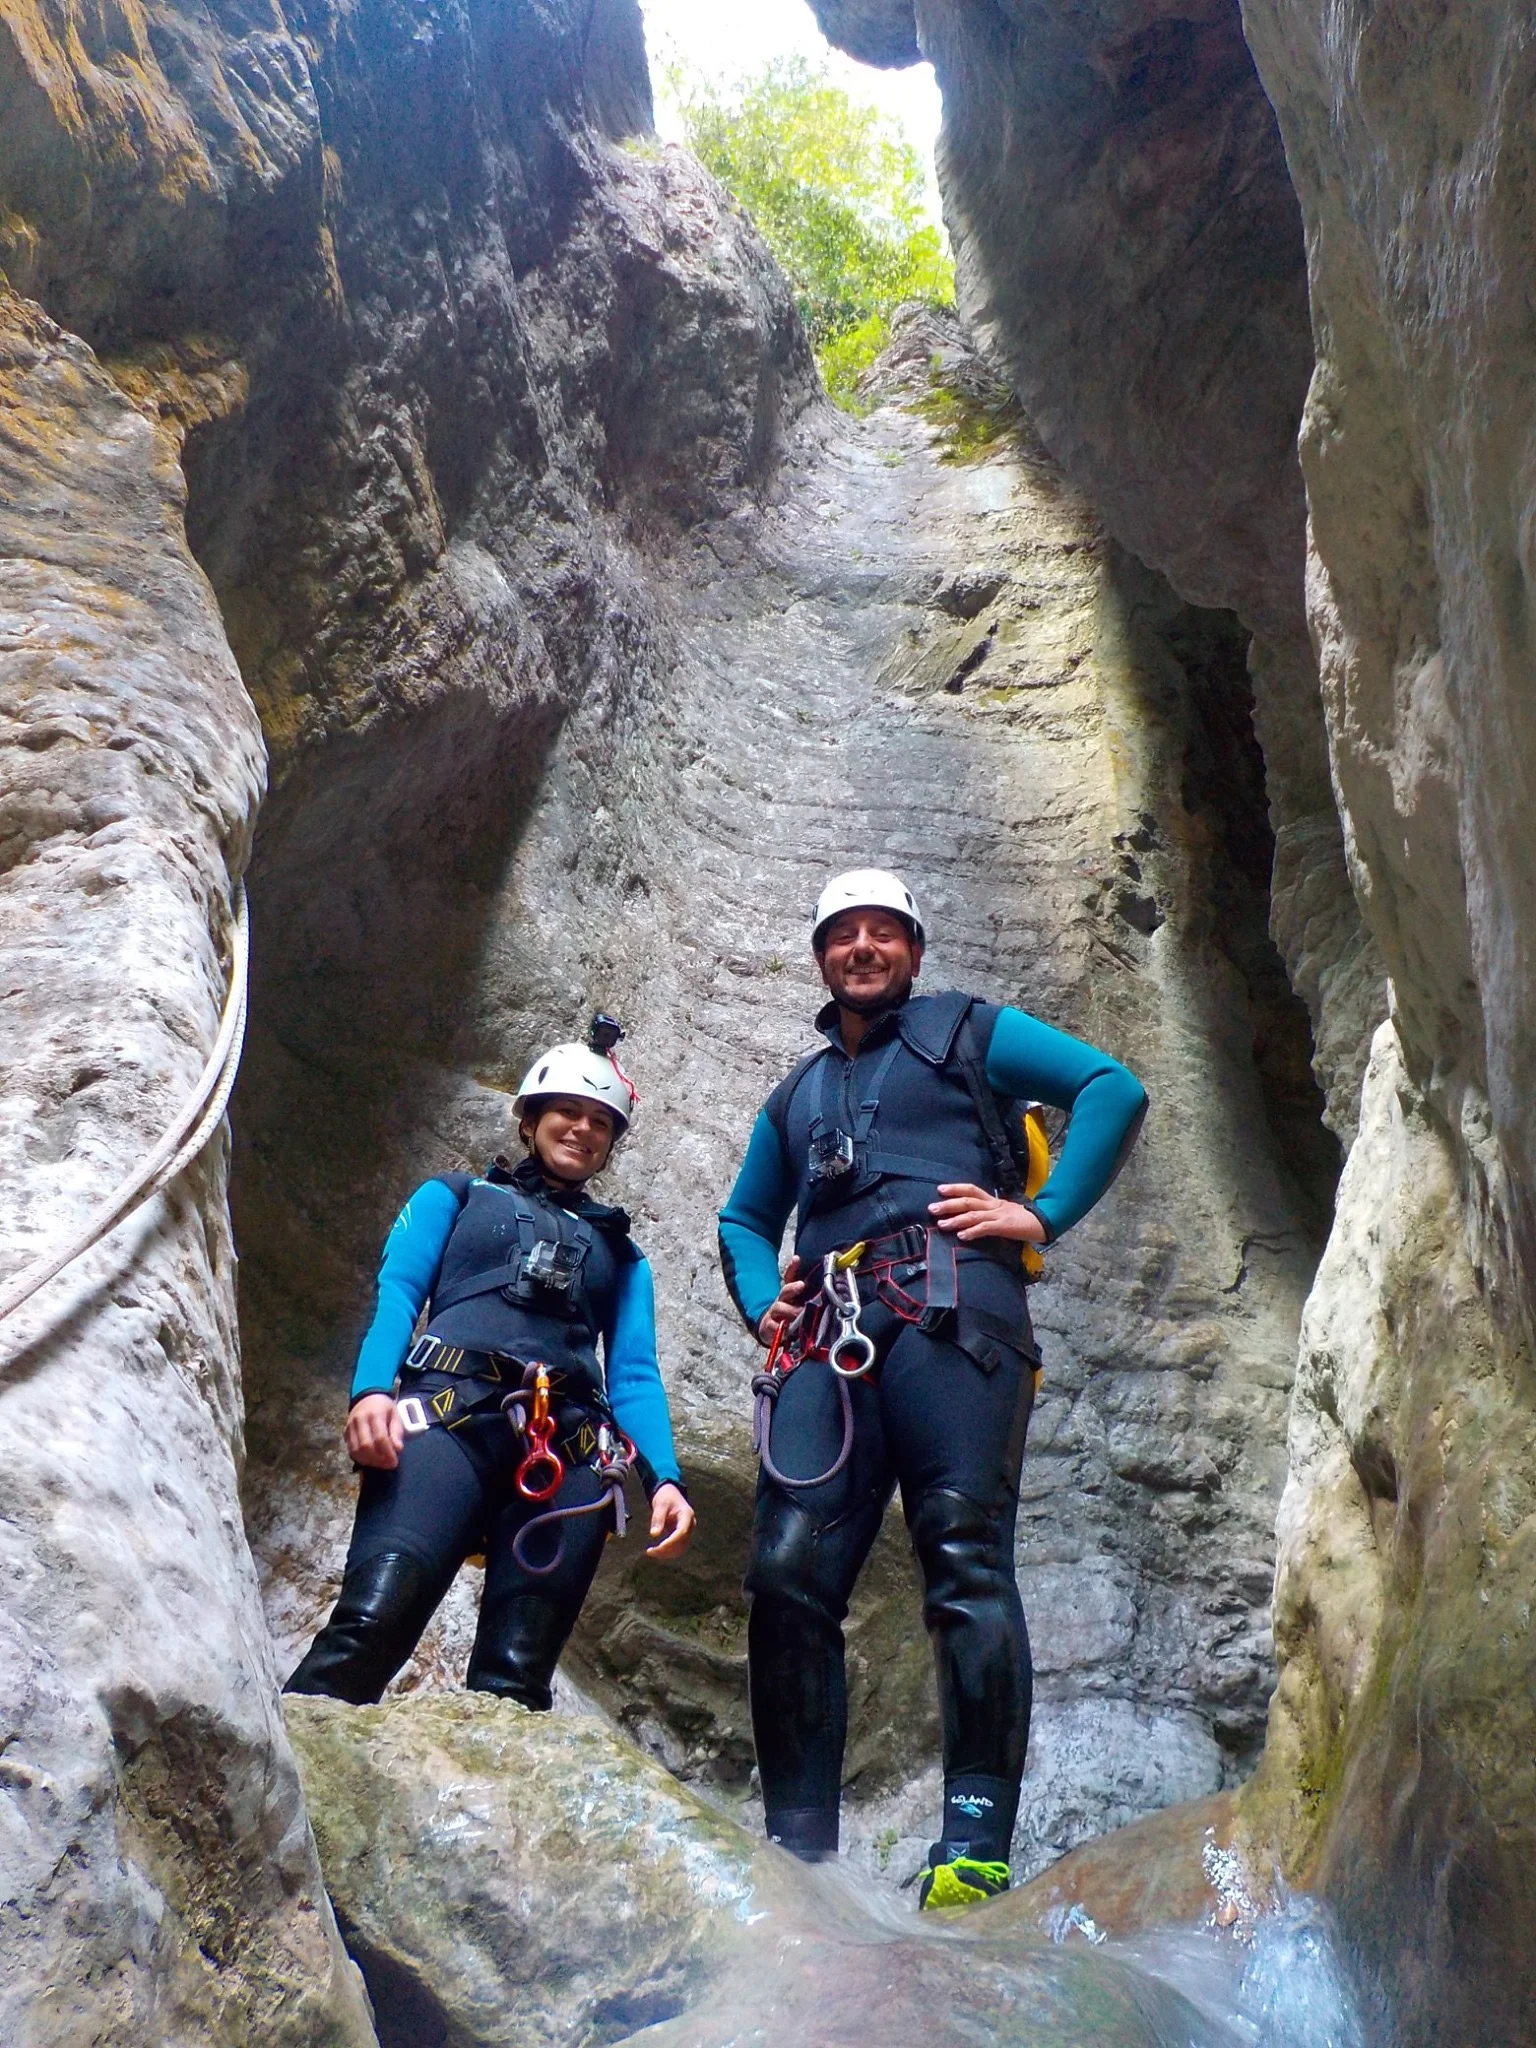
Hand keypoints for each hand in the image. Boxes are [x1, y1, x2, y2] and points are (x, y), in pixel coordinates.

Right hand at [346, 1393, 404, 1468]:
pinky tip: (370, 1460)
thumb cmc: (384, 1407)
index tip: (394, 1462)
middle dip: (378, 1459)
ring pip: (356, 1451)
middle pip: (366, 1446)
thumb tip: (398, 1449)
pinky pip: (350, 1450)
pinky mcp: (345, 1433)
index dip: (388, 1453)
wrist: (366, 1396)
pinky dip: (361, 1459)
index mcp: (375, 1414)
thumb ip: (397, 1431)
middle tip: (388, 1464)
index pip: (380, 1438)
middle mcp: (359, 1420)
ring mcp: (350, 1427)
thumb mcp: (395, 1414)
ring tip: (380, 1463)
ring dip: (369, 1461)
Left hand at [646, 1482, 695, 1558]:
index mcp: (687, 1515)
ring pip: (681, 1548)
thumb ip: (658, 1518)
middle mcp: (690, 1524)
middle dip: (666, 1549)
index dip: (671, 1541)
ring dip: (667, 1553)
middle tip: (650, 1551)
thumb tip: (654, 1534)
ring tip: (651, 1552)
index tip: (659, 1547)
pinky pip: (678, 1547)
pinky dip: (668, 1551)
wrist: (670, 1494)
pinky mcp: (683, 1536)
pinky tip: (656, 1551)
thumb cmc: (665, 1497)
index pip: (681, 1532)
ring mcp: (688, 1531)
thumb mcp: (660, 1504)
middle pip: (682, 1542)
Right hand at [756, 1255, 806, 1345]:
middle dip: (792, 1288)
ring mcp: (774, 1314)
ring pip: (779, 1308)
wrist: (769, 1328)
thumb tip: (803, 1266)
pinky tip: (786, 1330)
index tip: (797, 1259)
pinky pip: (774, 1327)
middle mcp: (780, 1301)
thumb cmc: (786, 1313)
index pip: (789, 1277)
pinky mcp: (769, 1327)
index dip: (793, 1268)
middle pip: (785, 1291)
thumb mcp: (795, 1302)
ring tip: (798, 1312)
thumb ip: (802, 1290)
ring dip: (789, 1310)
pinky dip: (780, 1329)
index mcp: (788, 1294)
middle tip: (801, 1285)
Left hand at [929, 1184, 1047, 1245]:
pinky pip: (985, 1228)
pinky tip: (962, 1236)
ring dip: (955, 1219)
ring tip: (942, 1224)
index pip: (971, 1190)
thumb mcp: (1004, 1213)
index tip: (940, 1189)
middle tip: (932, 1208)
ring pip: (973, 1214)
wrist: (1044, 1222)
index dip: (955, 1188)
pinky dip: (972, 1231)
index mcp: (993, 1201)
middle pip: (967, 1201)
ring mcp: (998, 1215)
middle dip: (948, 1204)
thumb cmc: (1024, 1220)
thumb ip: (989, 1214)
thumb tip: (972, 1219)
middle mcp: (993, 1205)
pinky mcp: (1004, 1226)